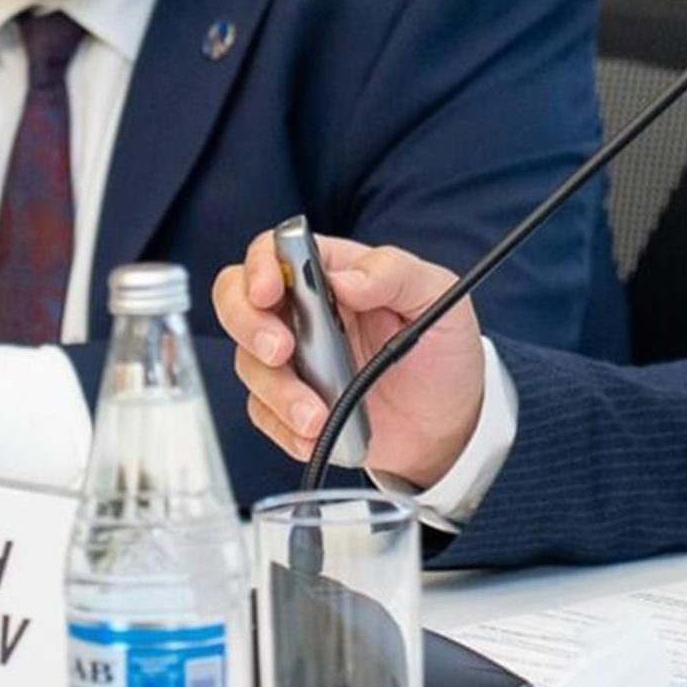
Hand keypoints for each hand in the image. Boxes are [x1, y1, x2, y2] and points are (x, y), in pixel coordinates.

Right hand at [210, 230, 485, 487]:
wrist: (449, 422)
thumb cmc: (442, 347)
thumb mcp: (437, 297)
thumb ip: (394, 274)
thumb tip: (344, 277)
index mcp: (332, 272)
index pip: (273, 251)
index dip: (260, 266)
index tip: (270, 291)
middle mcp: (302, 312)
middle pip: (236, 299)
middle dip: (247, 323)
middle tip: (281, 351)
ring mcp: (293, 360)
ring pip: (248, 363)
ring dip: (278, 391)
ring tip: (318, 415)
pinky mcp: (290, 405)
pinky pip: (262, 413)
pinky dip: (283, 427)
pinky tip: (315, 434)